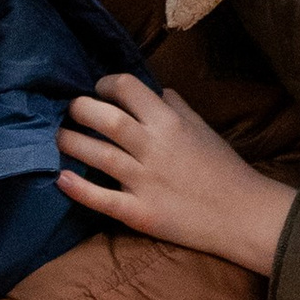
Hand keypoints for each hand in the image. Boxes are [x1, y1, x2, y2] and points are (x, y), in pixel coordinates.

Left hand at [57, 75, 295, 272]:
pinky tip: (60, 179)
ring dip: (70, 143)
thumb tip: (154, 90)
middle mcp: (155, 147)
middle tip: (70, 112)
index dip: (104, 84)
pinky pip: (103, 199)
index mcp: (171, 122)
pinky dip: (79, 189)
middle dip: (80, 110)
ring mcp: (146, 181)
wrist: (243, 215)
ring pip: (98, 155)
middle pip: (106, 118)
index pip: (127, 88)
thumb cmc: (223, 169)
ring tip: (56, 137)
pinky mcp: (141, 212)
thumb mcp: (203, 128)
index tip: (97, 91)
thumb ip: (176, 106)